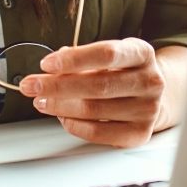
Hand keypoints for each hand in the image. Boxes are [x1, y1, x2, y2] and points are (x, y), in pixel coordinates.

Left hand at [19, 39, 166, 147]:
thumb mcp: (110, 56)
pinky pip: (98, 133)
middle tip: (32, 86)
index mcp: (142, 53)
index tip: (46, 64)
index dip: (74, 59)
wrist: (154, 96)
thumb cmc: (124, 72)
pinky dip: (74, 125)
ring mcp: (147, 109)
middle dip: (57, 86)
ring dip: (60, 106)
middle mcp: (150, 81)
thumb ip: (82, 59)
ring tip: (41, 101)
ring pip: (94, 110)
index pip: (106, 54)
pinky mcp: (140, 133)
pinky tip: (62, 116)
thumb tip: (52, 68)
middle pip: (98, 85)